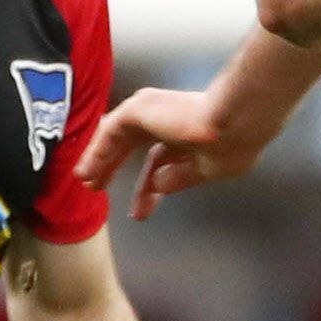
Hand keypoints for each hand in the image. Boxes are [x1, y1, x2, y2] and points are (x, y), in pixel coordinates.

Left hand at [80, 84, 267, 218]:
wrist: (234, 125)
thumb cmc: (233, 145)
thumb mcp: (206, 170)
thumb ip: (180, 177)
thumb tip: (159, 186)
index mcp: (187, 133)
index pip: (160, 158)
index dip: (149, 186)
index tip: (140, 212)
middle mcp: (169, 120)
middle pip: (134, 147)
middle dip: (115, 168)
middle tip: (98, 189)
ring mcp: (153, 112)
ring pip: (118, 138)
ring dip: (100, 160)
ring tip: (85, 181)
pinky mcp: (139, 108)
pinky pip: (110, 132)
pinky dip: (97, 151)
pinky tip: (87, 171)